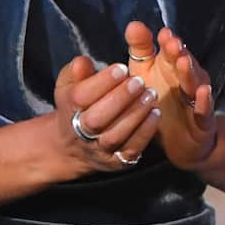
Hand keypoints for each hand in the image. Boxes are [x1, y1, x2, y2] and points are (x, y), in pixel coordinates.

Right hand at [51, 54, 160, 176]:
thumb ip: (76, 71)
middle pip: (97, 119)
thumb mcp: (69, 84)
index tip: (121, 68)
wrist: (73, 145)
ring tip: (151, 94)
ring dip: (135, 114)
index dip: (102, 82)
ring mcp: (99, 150)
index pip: (82, 97)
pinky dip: (145, 132)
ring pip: (115, 136)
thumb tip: (83, 62)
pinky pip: (131, 150)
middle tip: (139, 81)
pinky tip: (155, 113)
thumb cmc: (76, 106)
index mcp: (69, 109)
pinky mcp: (116, 162)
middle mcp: (81, 133)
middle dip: (120, 98)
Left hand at [124, 22, 216, 170]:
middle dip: (179, 53)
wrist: (177, 141)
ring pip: (195, 83)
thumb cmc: (159, 100)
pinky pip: (204, 110)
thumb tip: (133, 24)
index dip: (167, 42)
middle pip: (183, 63)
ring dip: (190, 72)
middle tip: (172, 43)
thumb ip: (140, 49)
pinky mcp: (203, 119)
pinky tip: (202, 92)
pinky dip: (205, 101)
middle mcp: (187, 78)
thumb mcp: (145, 73)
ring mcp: (197, 98)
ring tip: (184, 62)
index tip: (162, 33)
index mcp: (172, 66)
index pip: (171, 51)